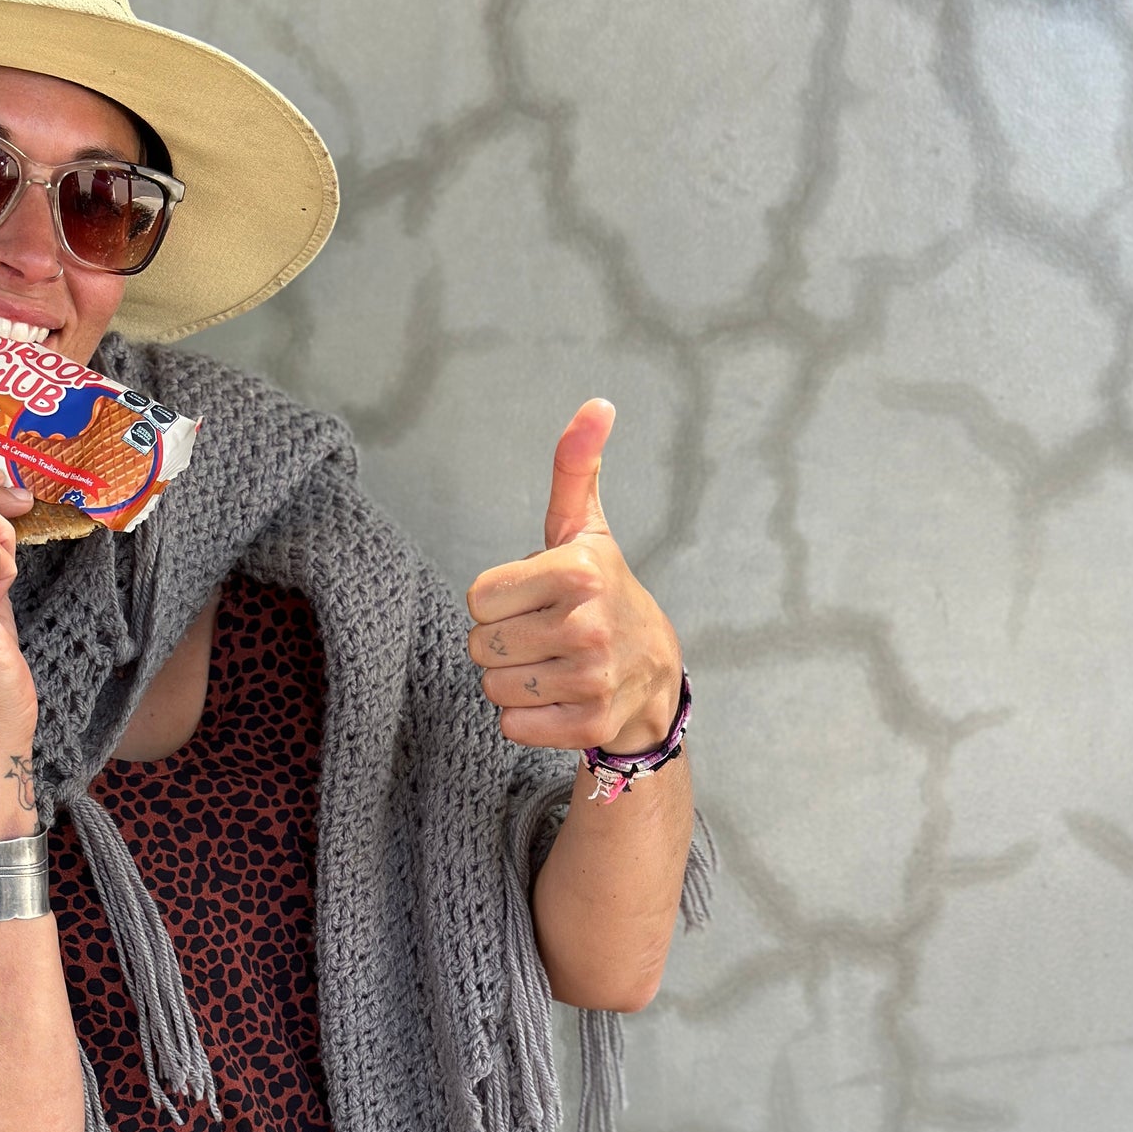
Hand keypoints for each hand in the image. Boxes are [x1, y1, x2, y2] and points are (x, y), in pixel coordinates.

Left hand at [466, 400, 682, 752]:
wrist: (654, 673)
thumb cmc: (603, 592)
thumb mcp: (586, 528)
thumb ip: (574, 467)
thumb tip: (596, 404)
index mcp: (578, 571)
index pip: (477, 598)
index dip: (498, 601)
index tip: (535, 600)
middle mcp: (587, 625)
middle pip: (480, 645)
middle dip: (502, 644)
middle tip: (543, 636)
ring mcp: (591, 679)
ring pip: (494, 688)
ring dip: (512, 682)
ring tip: (550, 666)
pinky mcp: (589, 723)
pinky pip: (512, 726)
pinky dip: (526, 719)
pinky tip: (558, 699)